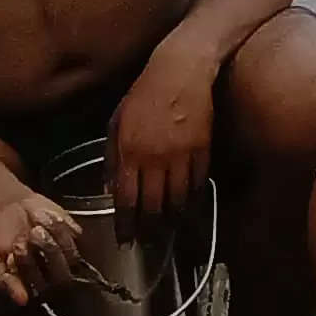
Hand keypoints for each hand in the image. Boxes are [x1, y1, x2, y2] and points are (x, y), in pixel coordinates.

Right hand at [0, 185, 93, 307]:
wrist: (2, 207)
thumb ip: (1, 280)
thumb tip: (21, 300)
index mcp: (30, 284)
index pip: (40, 286)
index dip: (30, 267)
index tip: (17, 248)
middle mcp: (49, 272)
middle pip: (62, 275)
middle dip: (48, 251)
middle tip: (32, 232)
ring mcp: (62, 253)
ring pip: (70, 253)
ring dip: (54, 235)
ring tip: (35, 222)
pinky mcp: (71, 235)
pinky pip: (75, 234)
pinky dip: (60, 224)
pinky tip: (44, 216)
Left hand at [112, 40, 218, 226]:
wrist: (181, 70)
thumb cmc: (143, 94)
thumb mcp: (117, 122)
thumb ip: (112, 157)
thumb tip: (111, 189)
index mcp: (130, 152)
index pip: (127, 200)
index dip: (126, 225)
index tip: (125, 241)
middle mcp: (155, 159)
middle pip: (154, 207)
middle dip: (150, 230)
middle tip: (148, 245)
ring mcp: (181, 155)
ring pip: (178, 200)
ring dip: (173, 221)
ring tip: (168, 233)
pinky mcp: (203, 149)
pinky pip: (197, 183)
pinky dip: (192, 200)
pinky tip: (188, 209)